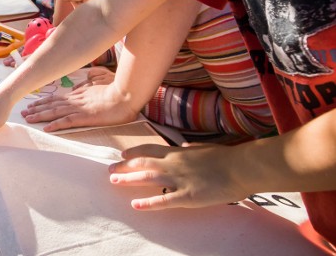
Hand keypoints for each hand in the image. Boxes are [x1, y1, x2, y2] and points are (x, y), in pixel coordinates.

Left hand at [21, 79, 140, 131]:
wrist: (125, 95)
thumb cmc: (115, 89)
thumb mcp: (100, 82)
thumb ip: (90, 83)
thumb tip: (84, 82)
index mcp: (79, 94)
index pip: (57, 98)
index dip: (44, 101)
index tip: (33, 104)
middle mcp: (75, 100)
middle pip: (52, 104)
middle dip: (37, 108)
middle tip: (24, 112)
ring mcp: (79, 108)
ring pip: (55, 112)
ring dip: (40, 115)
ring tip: (28, 118)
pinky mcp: (84, 117)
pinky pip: (67, 121)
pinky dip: (55, 124)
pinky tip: (46, 128)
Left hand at [109, 143, 247, 209]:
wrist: (241, 167)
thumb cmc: (226, 157)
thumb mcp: (204, 148)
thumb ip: (191, 149)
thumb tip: (183, 147)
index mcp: (177, 152)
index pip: (149, 150)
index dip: (133, 153)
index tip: (122, 155)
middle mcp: (173, 164)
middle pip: (142, 163)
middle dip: (124, 166)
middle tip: (110, 170)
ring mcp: (179, 180)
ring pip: (147, 179)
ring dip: (129, 180)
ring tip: (114, 181)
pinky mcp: (188, 196)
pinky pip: (164, 200)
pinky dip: (148, 203)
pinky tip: (135, 205)